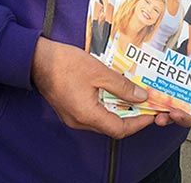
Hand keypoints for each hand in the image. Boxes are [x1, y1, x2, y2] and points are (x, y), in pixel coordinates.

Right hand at [31, 37, 153, 137]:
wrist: (37, 60)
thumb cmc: (66, 64)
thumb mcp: (100, 72)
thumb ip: (122, 87)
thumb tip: (142, 97)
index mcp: (87, 115)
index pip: (119, 130)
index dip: (139, 123)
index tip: (153, 114)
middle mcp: (79, 121)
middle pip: (112, 127)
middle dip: (133, 117)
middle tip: (148, 104)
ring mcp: (73, 117)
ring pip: (104, 120)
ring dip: (121, 111)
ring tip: (137, 96)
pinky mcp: (71, 109)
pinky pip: (95, 113)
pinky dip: (109, 106)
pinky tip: (118, 93)